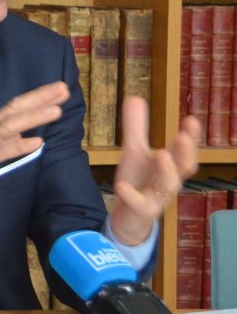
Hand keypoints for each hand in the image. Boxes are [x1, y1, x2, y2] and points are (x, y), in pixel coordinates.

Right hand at [0, 81, 68, 209]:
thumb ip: (0, 139)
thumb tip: (22, 136)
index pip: (14, 107)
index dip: (36, 97)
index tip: (57, 89)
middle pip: (15, 109)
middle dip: (40, 98)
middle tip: (62, 88)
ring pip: (10, 126)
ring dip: (33, 117)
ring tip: (56, 110)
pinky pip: (0, 151)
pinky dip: (18, 146)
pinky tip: (36, 142)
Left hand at [109, 96, 201, 245]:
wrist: (127, 217)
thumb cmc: (137, 182)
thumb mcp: (134, 152)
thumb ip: (136, 127)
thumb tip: (135, 96)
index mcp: (168, 166)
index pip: (184, 150)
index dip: (190, 137)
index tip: (191, 120)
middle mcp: (167, 181)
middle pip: (183, 168)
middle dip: (185, 152)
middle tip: (184, 136)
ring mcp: (156, 198)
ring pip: (168, 187)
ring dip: (167, 171)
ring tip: (161, 154)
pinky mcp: (141, 211)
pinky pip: (140, 205)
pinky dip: (132, 195)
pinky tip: (122, 185)